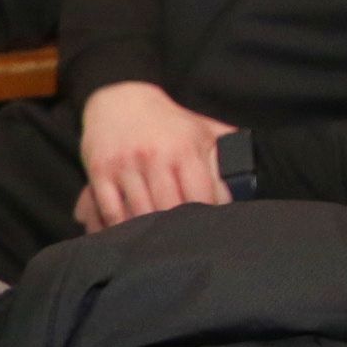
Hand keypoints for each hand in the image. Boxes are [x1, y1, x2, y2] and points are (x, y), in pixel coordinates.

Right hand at [75, 80, 237, 232]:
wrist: (119, 99)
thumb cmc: (167, 122)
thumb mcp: (200, 130)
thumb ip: (225, 154)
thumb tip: (247, 182)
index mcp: (183, 148)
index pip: (200, 196)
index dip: (205, 219)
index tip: (207, 233)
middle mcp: (154, 155)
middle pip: (169, 210)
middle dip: (177, 232)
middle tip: (182, 246)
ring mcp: (125, 164)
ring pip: (138, 214)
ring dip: (148, 233)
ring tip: (157, 246)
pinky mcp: (100, 171)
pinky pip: (110, 210)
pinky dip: (119, 227)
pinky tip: (128, 235)